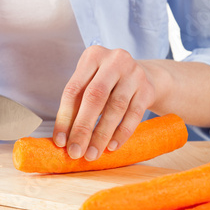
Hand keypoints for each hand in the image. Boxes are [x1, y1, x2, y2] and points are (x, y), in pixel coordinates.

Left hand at [53, 45, 154, 160]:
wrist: (145, 75)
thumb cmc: (108, 83)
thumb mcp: (90, 83)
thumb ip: (76, 105)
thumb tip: (63, 140)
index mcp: (92, 56)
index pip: (73, 90)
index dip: (65, 118)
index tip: (61, 142)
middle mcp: (114, 60)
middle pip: (94, 97)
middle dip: (83, 128)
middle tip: (75, 152)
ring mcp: (134, 73)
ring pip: (115, 107)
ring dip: (101, 134)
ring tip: (92, 154)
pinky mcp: (148, 88)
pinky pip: (134, 115)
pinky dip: (122, 133)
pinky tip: (112, 147)